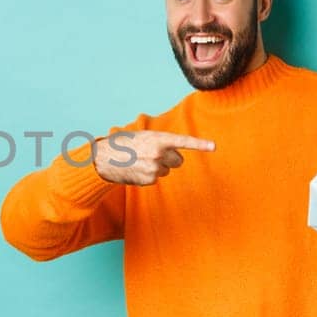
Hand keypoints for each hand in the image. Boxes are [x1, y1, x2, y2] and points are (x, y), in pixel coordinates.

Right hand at [93, 130, 215, 185]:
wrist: (103, 158)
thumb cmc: (123, 144)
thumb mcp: (143, 137)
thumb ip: (161, 143)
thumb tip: (173, 157)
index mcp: (158, 139)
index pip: (183, 142)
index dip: (200, 144)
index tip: (213, 146)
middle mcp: (158, 154)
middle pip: (178, 160)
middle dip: (170, 159)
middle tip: (152, 154)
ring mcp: (154, 168)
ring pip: (167, 170)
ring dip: (157, 166)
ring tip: (140, 161)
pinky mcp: (149, 180)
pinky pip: (157, 178)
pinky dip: (149, 175)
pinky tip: (136, 169)